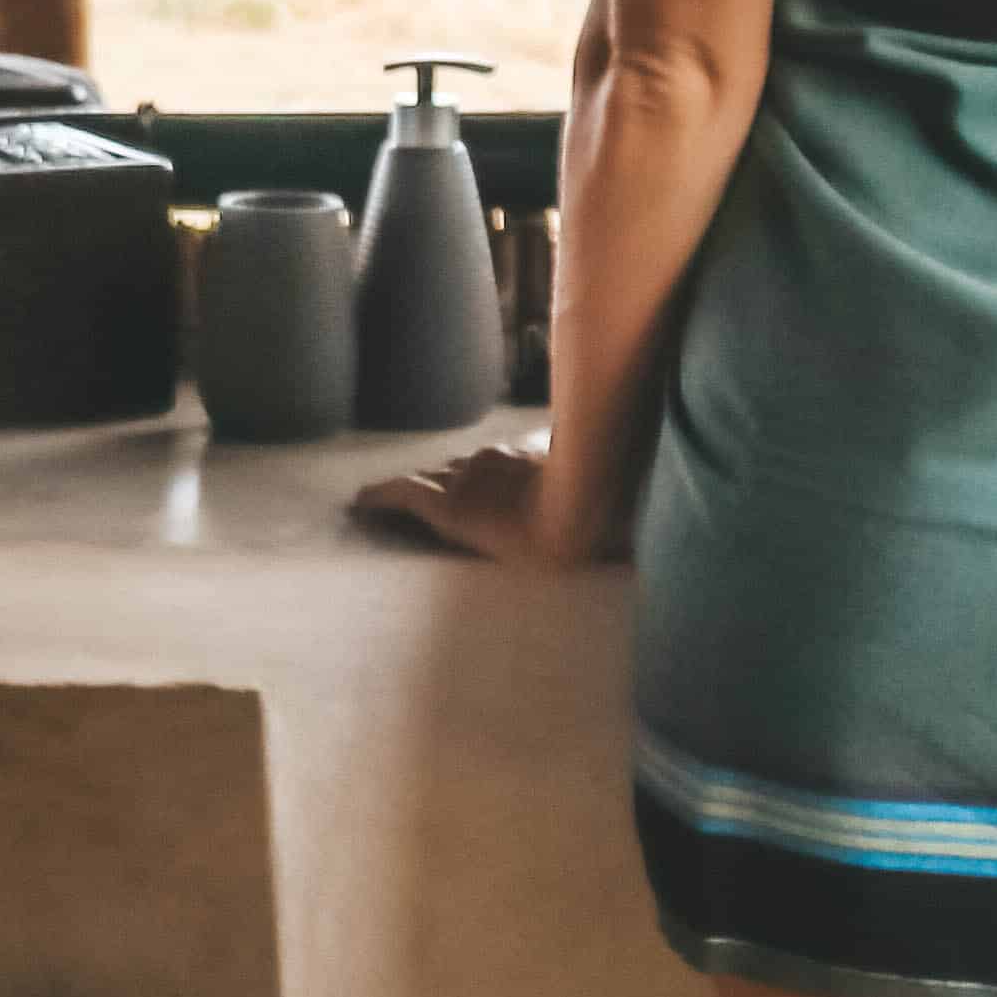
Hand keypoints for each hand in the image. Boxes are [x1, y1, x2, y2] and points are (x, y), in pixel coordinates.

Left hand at [349, 443, 617, 568]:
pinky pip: (401, 495)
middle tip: (427, 491)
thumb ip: (613, 513)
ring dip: (414, 490)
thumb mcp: (611, 509)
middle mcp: (495, 463)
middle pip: (458, 469)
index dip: (481, 473)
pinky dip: (379, 498)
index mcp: (529, 462)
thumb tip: (639, 534)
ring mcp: (468, 480)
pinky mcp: (445, 505)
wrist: (580, 514)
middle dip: (444, 480)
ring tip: (389, 500)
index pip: (497, 463)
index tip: (474, 483)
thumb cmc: (606, 515)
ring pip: (428, 481)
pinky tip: (358, 504)